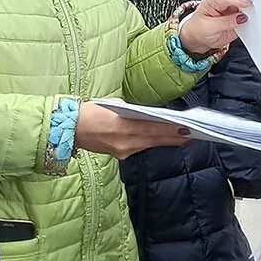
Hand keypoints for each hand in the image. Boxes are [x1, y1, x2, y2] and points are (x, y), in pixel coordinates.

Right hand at [74, 102, 191, 159]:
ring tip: (181, 138)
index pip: (153, 129)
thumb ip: (132, 111)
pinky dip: (149, 143)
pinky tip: (159, 140)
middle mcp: (124, 141)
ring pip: (148, 145)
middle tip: (192, 136)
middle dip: (173, 138)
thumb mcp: (113, 105)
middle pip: (154, 140)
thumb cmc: (90, 112)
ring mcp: (121, 151)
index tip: (186, 129)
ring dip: (164, 141)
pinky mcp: (118, 155)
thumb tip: (147, 116)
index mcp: (123, 126)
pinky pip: (138, 148)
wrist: (68, 130)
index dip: (171, 130)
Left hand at [178, 0, 252, 54]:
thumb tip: (242, 17)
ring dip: (249, 11)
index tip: (248, 5)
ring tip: (249, 19)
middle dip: (246, 5)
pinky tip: (248, 21)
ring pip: (245, 4)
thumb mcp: (210, 28)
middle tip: (251, 14)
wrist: (198, 36)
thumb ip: (227, 22)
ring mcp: (231, 5)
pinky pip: (247, 12)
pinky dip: (249, 16)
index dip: (239, 0)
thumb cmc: (199, 30)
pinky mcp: (237, 12)